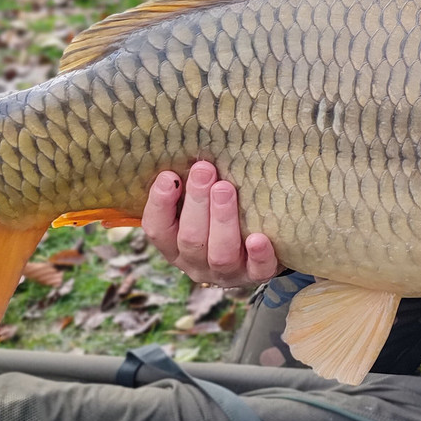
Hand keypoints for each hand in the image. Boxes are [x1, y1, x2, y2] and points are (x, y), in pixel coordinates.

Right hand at [141, 161, 279, 286]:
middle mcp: (196, 263)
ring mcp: (227, 273)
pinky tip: (259, 238)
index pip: (158, 229)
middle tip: (204, 170)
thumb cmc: (222, 216)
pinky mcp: (257, 276)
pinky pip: (257, 270)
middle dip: (197, 203)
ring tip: (226, 189)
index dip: (160, 204)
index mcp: (175, 246)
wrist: (262, 248)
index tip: (168, 175)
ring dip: (223, 220)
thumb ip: (191, 187)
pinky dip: (258, 255)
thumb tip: (192, 143)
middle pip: (190, 238)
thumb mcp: (200, 205)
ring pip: (220, 253)